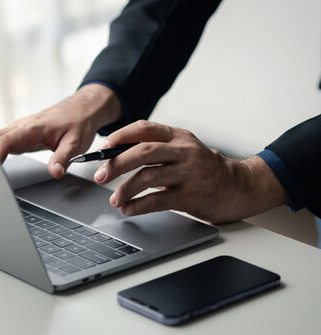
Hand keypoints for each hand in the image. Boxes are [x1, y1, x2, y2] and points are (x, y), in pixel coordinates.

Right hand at [0, 83, 120, 178]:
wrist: (82, 110)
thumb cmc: (78, 123)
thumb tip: (54, 172)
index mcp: (31, 128)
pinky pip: (1, 141)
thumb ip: (63, 158)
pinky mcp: (19, 135)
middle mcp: (21, 127)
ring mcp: (18, 130)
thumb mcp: (75, 143)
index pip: (4, 141)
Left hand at [94, 120, 289, 222]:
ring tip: (114, 199)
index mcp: (178, 137)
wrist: (239, 186)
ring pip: (148, 177)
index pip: (144, 129)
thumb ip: (156, 148)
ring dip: (125, 189)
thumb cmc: (203, 168)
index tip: (102, 147)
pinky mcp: (191, 196)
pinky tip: (129, 209)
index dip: (120, 136)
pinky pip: (158, 200)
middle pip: (143, 152)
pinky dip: (138, 206)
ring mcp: (189, 173)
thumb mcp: (183, 149)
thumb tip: (114, 155)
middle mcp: (184, 152)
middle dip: (116, 164)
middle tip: (99, 175)